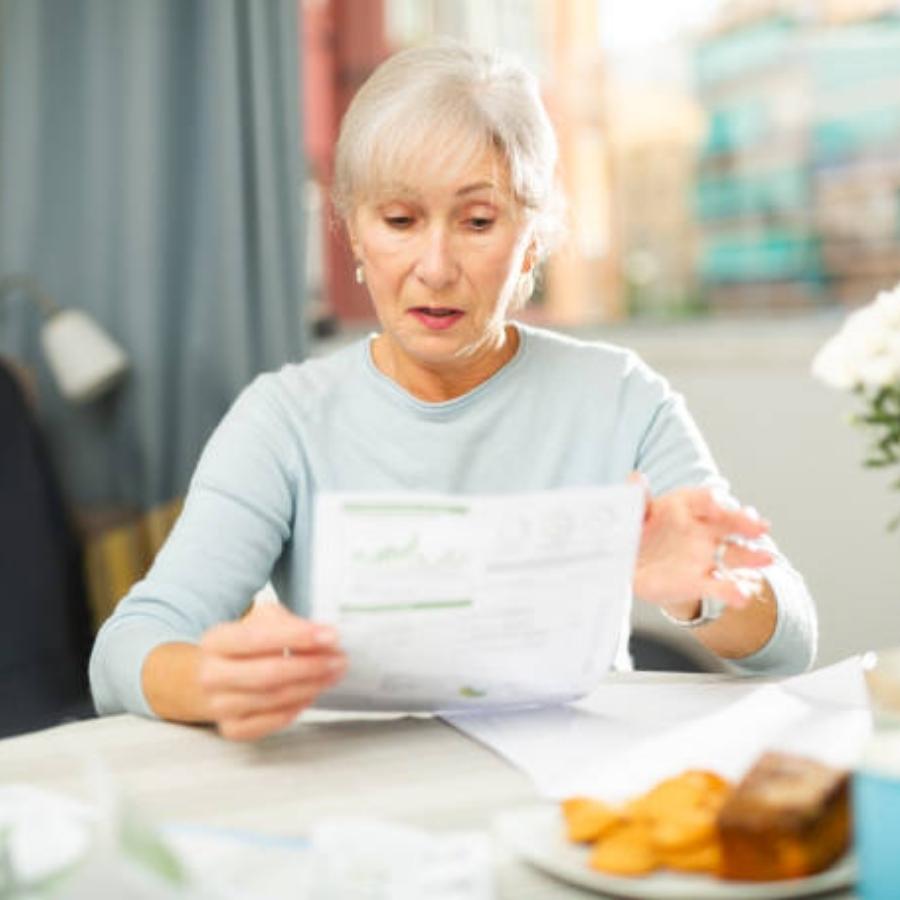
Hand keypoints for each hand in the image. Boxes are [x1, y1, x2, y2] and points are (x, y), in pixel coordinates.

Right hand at [196, 602, 345, 740]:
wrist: (217, 675)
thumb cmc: (246, 645)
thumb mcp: (263, 619)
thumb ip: (290, 624)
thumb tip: (324, 638)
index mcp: (216, 641)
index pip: (256, 638)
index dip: (296, 637)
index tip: (330, 635)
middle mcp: (211, 675)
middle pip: (267, 674)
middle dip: (310, 666)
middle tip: (339, 659)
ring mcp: (219, 706)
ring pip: (273, 699)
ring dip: (311, 686)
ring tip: (333, 673)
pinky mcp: (233, 729)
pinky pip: (272, 722)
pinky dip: (297, 707)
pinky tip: (312, 692)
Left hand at [629, 475, 772, 614]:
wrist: (629, 565)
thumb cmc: (633, 532)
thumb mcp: (631, 513)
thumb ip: (636, 499)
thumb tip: (636, 478)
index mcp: (684, 506)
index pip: (705, 498)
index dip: (714, 500)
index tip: (718, 505)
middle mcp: (701, 529)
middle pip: (729, 522)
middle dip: (745, 522)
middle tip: (759, 526)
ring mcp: (704, 556)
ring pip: (734, 554)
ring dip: (751, 556)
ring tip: (767, 558)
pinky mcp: (699, 582)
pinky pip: (720, 586)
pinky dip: (733, 590)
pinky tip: (742, 595)